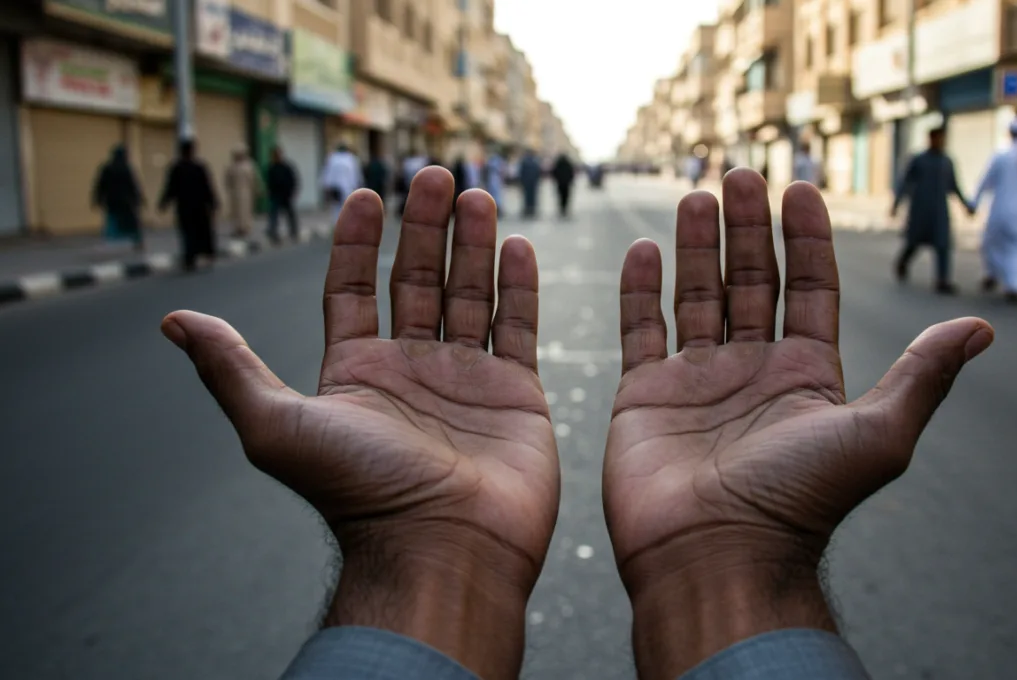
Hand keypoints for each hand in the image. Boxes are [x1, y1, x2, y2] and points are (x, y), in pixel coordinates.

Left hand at [161, 169, 557, 678]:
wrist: (442, 547)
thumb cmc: (359, 493)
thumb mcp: (277, 425)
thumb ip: (232, 369)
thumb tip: (174, 320)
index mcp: (355, 372)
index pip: (352, 289)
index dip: (356, 241)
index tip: (365, 194)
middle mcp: (410, 369)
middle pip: (415, 280)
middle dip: (424, 226)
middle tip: (436, 175)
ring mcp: (464, 379)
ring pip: (469, 294)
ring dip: (472, 244)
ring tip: (477, 195)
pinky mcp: (514, 394)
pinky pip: (517, 328)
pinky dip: (519, 286)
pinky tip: (516, 244)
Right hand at [605, 172, 992, 678]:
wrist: (715, 557)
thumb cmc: (798, 502)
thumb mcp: (877, 434)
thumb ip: (922, 376)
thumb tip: (982, 325)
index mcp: (807, 376)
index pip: (811, 288)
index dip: (807, 238)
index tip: (799, 187)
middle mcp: (753, 371)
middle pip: (751, 282)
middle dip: (749, 227)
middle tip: (741, 174)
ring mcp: (697, 381)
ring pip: (697, 296)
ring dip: (699, 245)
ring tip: (698, 194)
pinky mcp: (646, 396)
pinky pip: (641, 330)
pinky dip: (640, 290)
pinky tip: (644, 248)